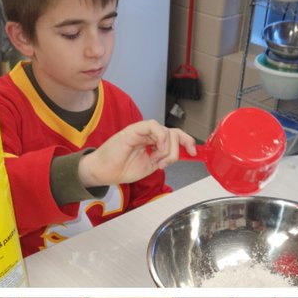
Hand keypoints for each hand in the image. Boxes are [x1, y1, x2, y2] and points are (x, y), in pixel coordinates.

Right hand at [78, 120, 196, 186]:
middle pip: (174, 133)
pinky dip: (160, 137)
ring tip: (158, 160)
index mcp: (153, 142)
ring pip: (166, 131)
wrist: (104, 171)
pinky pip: (153, 126)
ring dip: (168, 148)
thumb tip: (177, 155)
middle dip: (177, 149)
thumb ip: (163, 159)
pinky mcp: (133, 130)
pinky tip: (157, 149)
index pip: (174, 136)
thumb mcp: (151, 166)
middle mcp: (149, 135)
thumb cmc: (122, 168)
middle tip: (166, 163)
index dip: (187, 142)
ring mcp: (141, 131)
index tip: (193, 153)